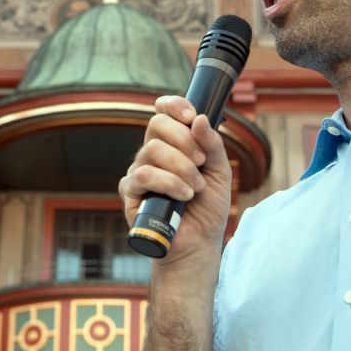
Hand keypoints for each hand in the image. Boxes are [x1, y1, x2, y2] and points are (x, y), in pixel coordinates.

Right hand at [119, 95, 231, 267]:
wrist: (199, 244)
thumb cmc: (208, 208)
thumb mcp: (221, 172)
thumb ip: (213, 145)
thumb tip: (200, 119)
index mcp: (173, 143)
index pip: (164, 112)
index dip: (174, 106)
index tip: (191, 116)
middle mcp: (152, 153)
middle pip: (157, 124)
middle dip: (184, 139)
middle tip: (201, 162)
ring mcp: (139, 171)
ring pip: (152, 149)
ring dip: (181, 167)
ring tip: (195, 188)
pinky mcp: (130, 192)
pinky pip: (143, 175)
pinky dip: (168, 183)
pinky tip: (183, 196)